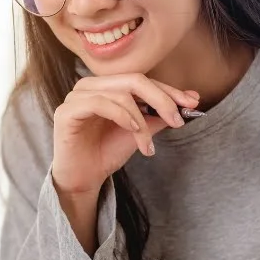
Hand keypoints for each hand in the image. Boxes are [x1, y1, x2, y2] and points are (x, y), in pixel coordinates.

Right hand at [51, 74, 198, 197]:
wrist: (83, 178)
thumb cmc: (106, 152)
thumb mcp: (140, 131)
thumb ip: (159, 114)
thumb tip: (190, 99)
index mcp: (106, 85)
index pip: (142, 80)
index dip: (168, 90)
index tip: (192, 102)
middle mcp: (90, 85)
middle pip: (134, 80)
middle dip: (162, 99)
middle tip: (177, 121)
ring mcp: (76, 96)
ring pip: (120, 94)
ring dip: (141, 119)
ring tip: (148, 142)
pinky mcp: (66, 111)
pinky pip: (99, 103)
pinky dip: (121, 115)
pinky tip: (132, 130)